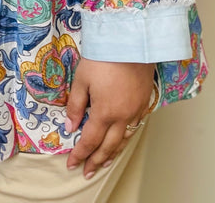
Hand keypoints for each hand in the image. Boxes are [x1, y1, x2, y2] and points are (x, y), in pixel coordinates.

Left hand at [65, 58, 153, 178]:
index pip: (90, 141)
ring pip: (124, 139)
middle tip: (87, 172)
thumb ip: (76, 106)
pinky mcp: (144, 101)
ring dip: (113, 153)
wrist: (131, 40)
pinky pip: (134, 127)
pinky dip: (126, 138)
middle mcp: (122, 116)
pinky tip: (122, 139)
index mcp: (104, 112)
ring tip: (104, 163)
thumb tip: (70, 127)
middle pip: (108, 146)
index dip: (79, 154)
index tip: (71, 163)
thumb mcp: (82, 79)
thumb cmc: (103, 56)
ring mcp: (135, 110)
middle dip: (96, 161)